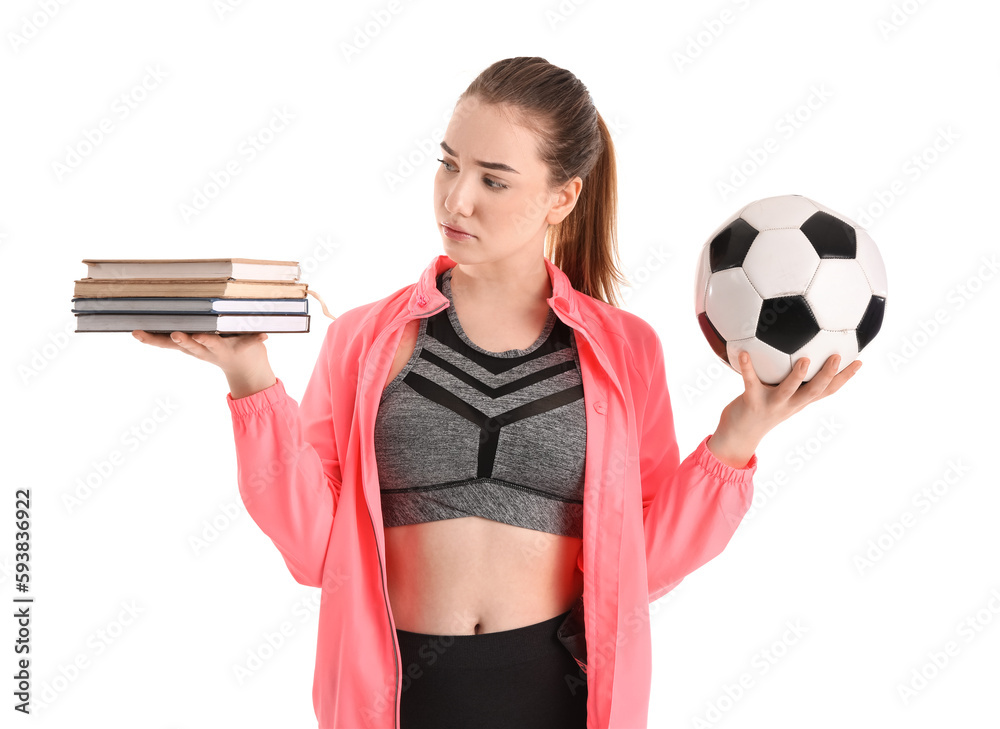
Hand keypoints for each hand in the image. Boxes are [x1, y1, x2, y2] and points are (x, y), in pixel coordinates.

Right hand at [131, 330, 275, 397]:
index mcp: (191, 346)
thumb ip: (179, 332)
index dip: (151, 338)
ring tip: (201, 336)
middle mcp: (204, 350)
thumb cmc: (218, 347)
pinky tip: (263, 335)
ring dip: (207, 340)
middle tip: (173, 334)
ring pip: (213, 344)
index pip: (166, 342)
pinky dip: (255, 337)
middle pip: (189, 345)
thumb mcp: (196, 341)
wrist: (247, 370)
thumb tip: (151, 309)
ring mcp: (223, 349)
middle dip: (181, 340)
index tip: (135, 333)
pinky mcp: (243, 347)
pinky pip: (249, 341)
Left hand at [707, 352, 861, 467]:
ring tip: (805, 360)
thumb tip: (802, 354)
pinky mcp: (751, 401)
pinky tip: (744, 354)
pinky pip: (750, 382)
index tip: (859, 362)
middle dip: (828, 375)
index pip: (827, 391)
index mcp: (800, 401)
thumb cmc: (762, 409)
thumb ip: (792, 381)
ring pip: (788, 390)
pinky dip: (747, 367)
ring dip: (797, 377)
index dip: (844, 378)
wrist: (739, 435)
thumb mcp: (783, 397)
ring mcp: (772, 404)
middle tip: (837, 357)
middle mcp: (790, 404)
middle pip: (814, 391)